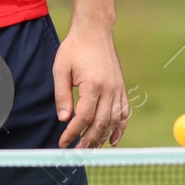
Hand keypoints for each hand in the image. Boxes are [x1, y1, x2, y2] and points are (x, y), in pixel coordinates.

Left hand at [52, 25, 126, 147]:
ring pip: (114, 121)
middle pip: (101, 123)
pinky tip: (111, 140)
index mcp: (93, 85)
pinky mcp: (122, 89)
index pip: (84, 117)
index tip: (62, 142)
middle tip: (75, 152)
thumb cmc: (74, 49)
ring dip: (102, 138)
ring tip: (89, 149)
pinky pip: (124, 113)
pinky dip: (119, 129)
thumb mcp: (60, 69)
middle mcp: (109, 89)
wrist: (95, 32)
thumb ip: (62, 95)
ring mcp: (118, 90)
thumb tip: (64, 119)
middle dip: (88, 141)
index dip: (73, 132)